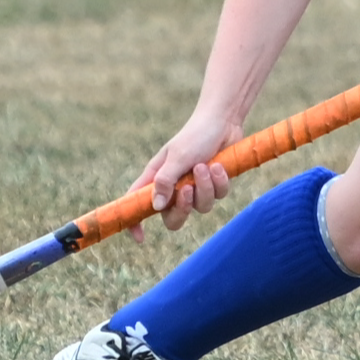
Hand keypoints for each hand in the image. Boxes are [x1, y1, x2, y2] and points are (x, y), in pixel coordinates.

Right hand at [128, 110, 241, 240]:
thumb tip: (156, 207)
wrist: (223, 121)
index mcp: (157, 177)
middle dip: (182, 208)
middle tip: (187, 190)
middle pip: (173, 217)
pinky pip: (218, 196)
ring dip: (204, 188)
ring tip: (206, 166)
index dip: (135, 222)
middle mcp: (174, 186)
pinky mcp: (214, 185)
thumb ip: (166, 181)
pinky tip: (219, 165)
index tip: (140, 238)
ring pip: (200, 207)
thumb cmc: (195, 135)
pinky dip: (219, 182)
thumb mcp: (178, 157)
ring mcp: (195, 187)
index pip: (138, 203)